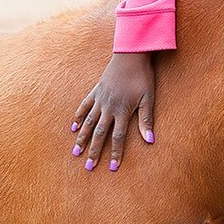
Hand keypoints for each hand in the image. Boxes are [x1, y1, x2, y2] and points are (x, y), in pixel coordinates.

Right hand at [71, 52, 154, 170]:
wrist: (131, 56)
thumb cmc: (143, 77)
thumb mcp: (148, 98)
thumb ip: (146, 120)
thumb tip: (150, 140)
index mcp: (122, 111)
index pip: (118, 138)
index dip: (116, 153)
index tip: (113, 168)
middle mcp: (108, 108)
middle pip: (99, 134)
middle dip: (94, 152)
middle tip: (88, 167)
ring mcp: (100, 100)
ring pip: (88, 123)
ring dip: (82, 139)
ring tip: (76, 153)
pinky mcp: (95, 91)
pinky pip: (84, 107)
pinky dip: (78, 118)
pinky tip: (73, 128)